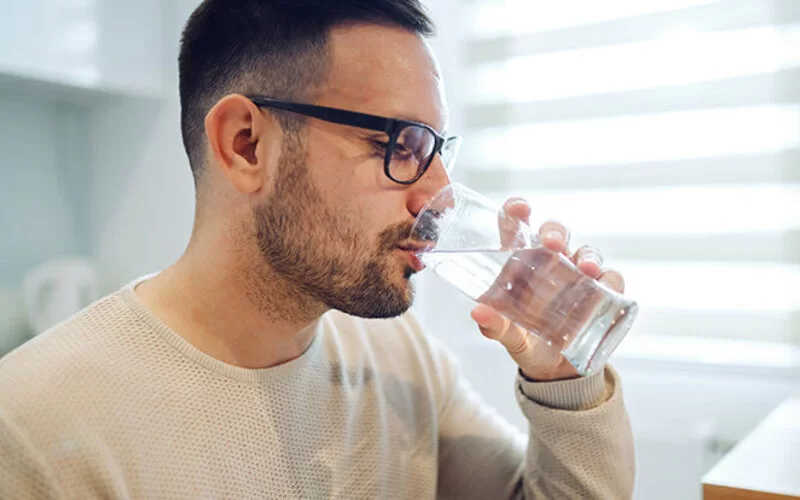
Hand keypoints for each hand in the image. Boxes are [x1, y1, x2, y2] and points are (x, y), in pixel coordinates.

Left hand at [470, 198, 625, 380]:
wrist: (553, 372)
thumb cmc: (525, 341)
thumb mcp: (508, 336)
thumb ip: (493, 326)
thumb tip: (477, 312)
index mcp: (521, 264)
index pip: (518, 228)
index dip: (518, 212)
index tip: (519, 209)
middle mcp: (551, 263)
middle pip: (556, 233)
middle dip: (556, 232)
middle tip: (552, 243)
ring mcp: (578, 277)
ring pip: (587, 251)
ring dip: (588, 255)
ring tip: (587, 268)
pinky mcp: (601, 295)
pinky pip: (612, 280)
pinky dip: (611, 279)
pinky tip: (605, 284)